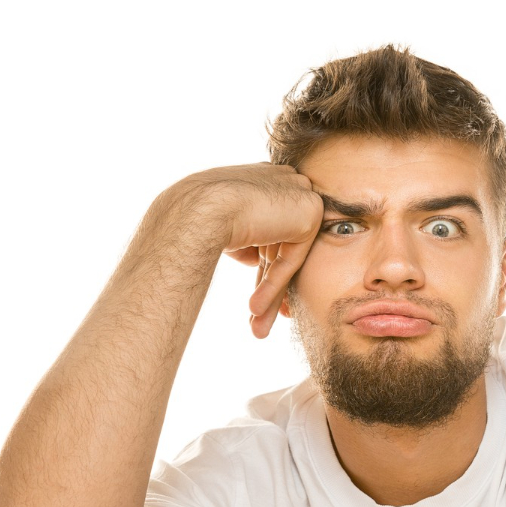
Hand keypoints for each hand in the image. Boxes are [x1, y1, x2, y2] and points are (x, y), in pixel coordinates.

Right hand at [176, 162, 323, 339]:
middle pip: (280, 247)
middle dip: (270, 288)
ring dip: (269, 295)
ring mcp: (300, 196)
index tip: (256, 300)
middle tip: (259, 317)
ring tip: (256, 326)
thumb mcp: (228, 230)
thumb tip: (257, 260)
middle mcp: (287, 183)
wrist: (197, 208)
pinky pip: (290, 261)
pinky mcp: (308, 214)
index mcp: (267, 180)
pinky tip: (254, 309)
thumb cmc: (197, 218)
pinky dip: (273, 286)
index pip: (272, 231)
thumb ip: (249, 240)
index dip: (263, 268)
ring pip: (285, 258)